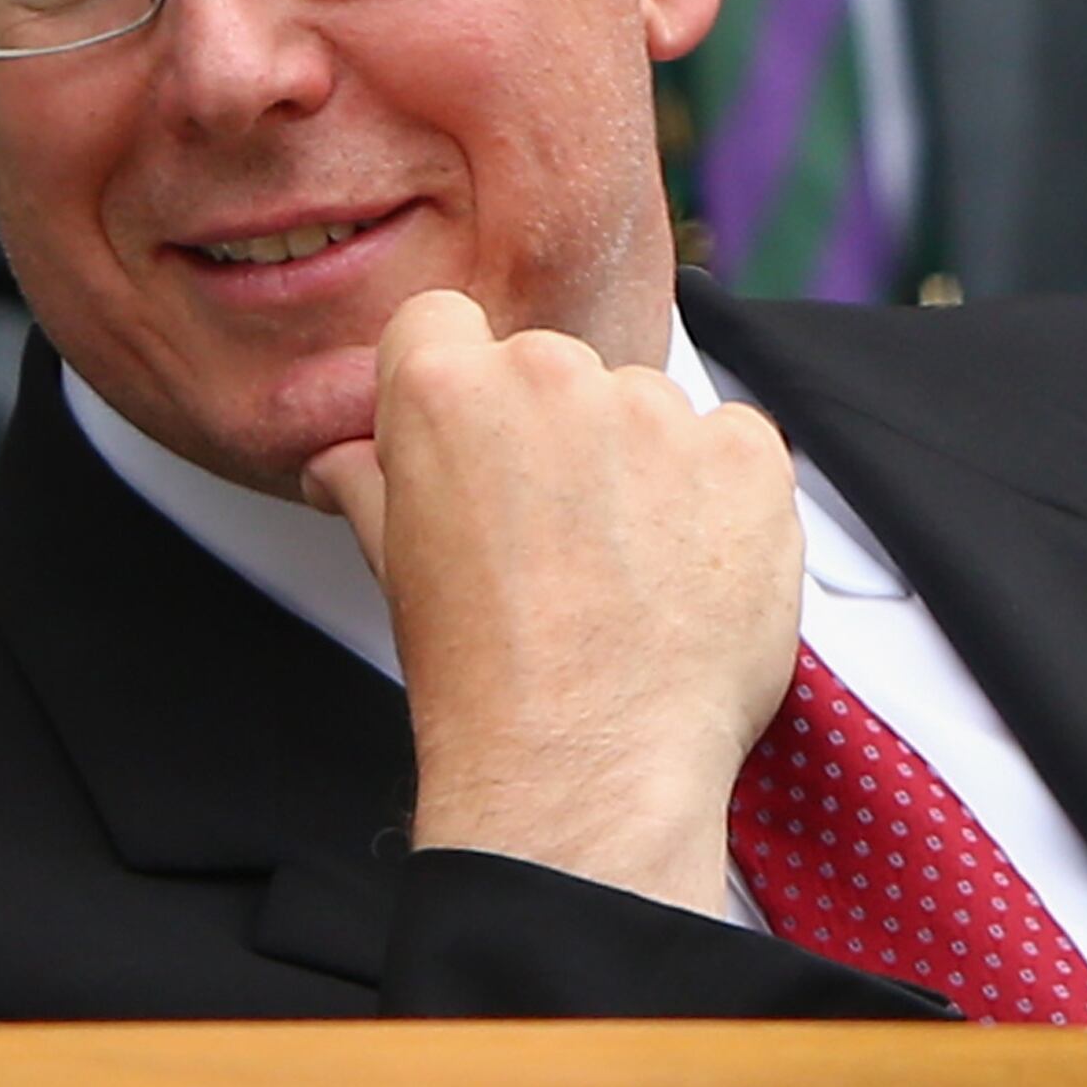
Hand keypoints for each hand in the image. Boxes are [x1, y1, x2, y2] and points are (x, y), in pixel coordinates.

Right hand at [301, 288, 801, 917]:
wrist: (582, 763)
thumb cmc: (480, 676)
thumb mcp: (393, 564)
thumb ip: (367, 483)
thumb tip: (340, 463)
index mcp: (447, 388)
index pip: (442, 323)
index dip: (454, 386)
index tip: (476, 445)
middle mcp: (551, 375)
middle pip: (552, 370)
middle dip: (553, 436)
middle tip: (554, 537)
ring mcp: (656, 411)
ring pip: (645, 408)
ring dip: (640, 466)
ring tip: (627, 572)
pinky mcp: (746, 454)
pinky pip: (731, 442)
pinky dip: (717, 495)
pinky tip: (687, 571)